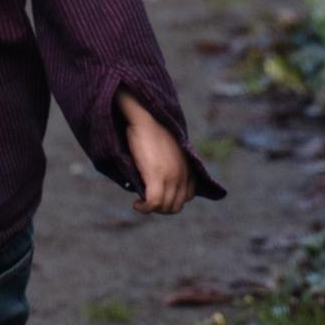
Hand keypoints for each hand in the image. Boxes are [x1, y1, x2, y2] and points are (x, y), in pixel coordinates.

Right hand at [118, 96, 193, 215]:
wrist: (147, 115)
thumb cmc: (152, 129)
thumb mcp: (169, 150)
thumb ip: (170, 165)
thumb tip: (156, 182)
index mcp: (188, 168)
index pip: (187, 196)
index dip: (171, 200)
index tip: (158, 196)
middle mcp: (183, 175)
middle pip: (176, 206)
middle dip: (161, 208)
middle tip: (146, 201)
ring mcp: (172, 176)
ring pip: (165, 207)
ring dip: (152, 209)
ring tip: (141, 202)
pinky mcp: (157, 175)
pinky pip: (154, 203)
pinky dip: (144, 207)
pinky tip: (137, 204)